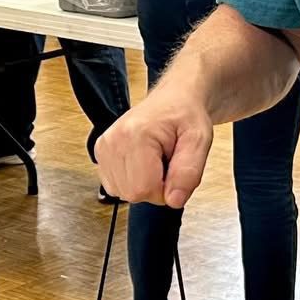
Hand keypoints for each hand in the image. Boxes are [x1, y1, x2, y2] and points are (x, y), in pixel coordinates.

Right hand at [96, 93, 214, 209]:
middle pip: (131, 194)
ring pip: (122, 192)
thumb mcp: (199, 141)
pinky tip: (142, 163)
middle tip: (166, 163)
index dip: (165, 190)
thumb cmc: (185, 115)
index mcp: (136, 134)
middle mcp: (114, 140)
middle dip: (155, 188)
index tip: (174, 170)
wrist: (174, 99)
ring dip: (143, 184)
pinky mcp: (101, 152)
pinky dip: (132, 180)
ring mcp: (104, 147)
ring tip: (155, 161)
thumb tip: (174, 201)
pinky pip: (115, 185)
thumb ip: (189, 172)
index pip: (143, 189)